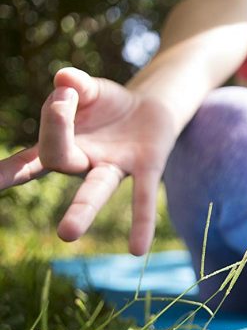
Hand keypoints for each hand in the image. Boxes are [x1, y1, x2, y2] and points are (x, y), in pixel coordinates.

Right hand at [0, 68, 176, 254]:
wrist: (150, 107)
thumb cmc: (109, 104)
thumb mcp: (91, 90)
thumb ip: (77, 85)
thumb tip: (65, 78)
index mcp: (62, 145)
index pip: (27, 160)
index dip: (4, 173)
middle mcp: (84, 163)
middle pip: (60, 158)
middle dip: (54, 139)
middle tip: (59, 107)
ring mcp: (114, 168)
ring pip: (96, 189)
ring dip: (82, 210)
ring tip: (66, 234)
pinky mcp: (148, 168)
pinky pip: (143, 197)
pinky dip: (141, 222)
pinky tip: (138, 251)